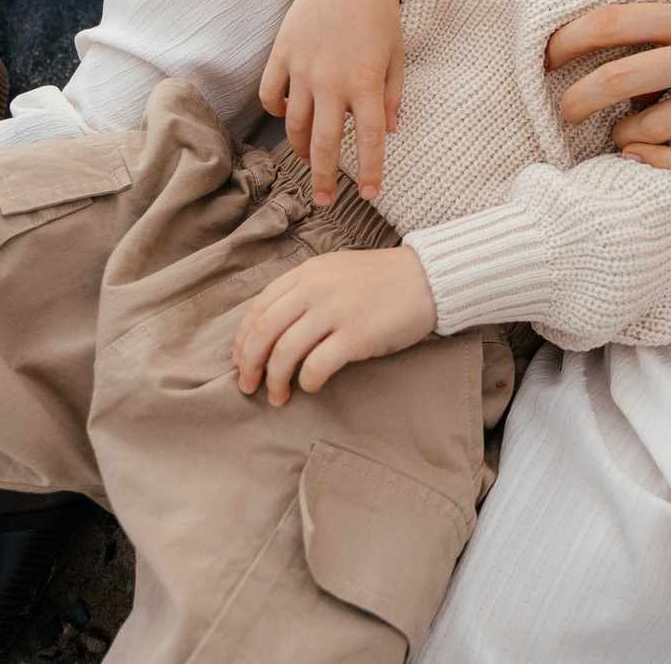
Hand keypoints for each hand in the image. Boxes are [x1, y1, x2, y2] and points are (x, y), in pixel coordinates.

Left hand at [233, 246, 437, 404]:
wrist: (429, 278)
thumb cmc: (383, 281)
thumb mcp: (335, 272)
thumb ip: (305, 292)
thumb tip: (272, 331)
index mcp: (306, 273)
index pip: (258, 308)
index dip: (243, 339)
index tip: (241, 362)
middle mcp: (314, 289)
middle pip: (263, 332)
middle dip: (250, 365)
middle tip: (248, 387)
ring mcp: (335, 311)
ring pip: (284, 352)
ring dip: (274, 380)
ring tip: (277, 397)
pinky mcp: (356, 335)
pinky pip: (316, 365)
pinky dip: (306, 381)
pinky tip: (310, 387)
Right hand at [258, 0, 402, 204]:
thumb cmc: (380, 16)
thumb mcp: (396, 56)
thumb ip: (391, 95)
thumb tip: (388, 130)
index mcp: (366, 83)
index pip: (368, 140)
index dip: (369, 171)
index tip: (368, 195)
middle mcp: (332, 81)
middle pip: (322, 144)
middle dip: (323, 178)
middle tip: (324, 201)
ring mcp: (303, 68)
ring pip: (293, 125)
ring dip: (300, 149)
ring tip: (308, 161)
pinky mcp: (282, 54)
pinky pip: (270, 93)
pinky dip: (276, 110)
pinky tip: (287, 116)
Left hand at [548, 0, 670, 173]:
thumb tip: (630, 39)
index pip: (615, 22)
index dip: (569, 39)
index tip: (547, 55)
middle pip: (620, 78)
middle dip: (578, 98)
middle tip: (563, 109)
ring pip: (654, 127)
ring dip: (623, 136)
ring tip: (617, 137)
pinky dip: (664, 163)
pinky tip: (646, 160)